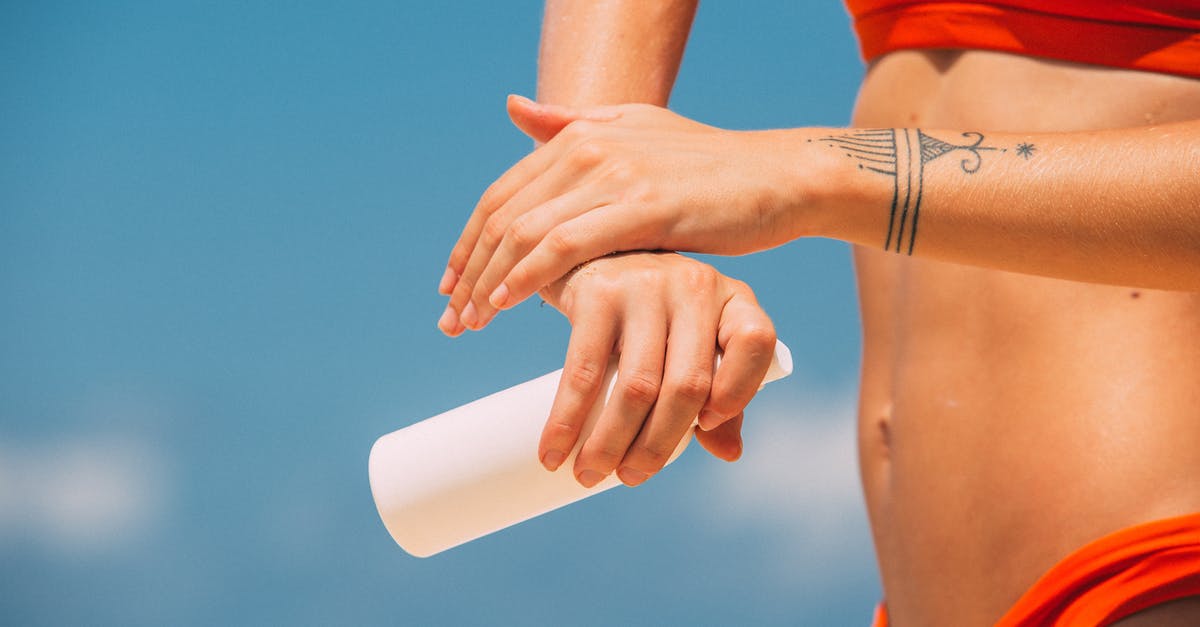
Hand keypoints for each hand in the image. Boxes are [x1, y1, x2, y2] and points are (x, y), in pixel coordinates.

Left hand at [437, 95, 812, 335]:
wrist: (778, 177)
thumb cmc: (709, 166)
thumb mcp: (637, 129)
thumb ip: (572, 122)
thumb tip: (513, 109)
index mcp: (580, 133)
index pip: (501, 195)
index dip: (469, 244)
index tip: (451, 287)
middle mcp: (588, 145)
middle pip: (503, 216)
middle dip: (467, 272)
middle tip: (448, 319)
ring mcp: (614, 174)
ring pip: (525, 233)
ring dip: (487, 283)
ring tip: (468, 324)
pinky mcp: (642, 206)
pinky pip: (565, 245)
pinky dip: (526, 277)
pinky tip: (505, 306)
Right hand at [535, 251, 776, 487]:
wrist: (595, 255)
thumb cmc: (656, 315)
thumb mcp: (695, 343)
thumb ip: (718, 391)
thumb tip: (729, 452)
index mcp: (732, 299)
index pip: (755, 343)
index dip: (738, 392)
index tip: (706, 430)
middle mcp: (696, 284)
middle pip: (688, 384)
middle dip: (657, 446)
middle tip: (630, 477)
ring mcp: (646, 284)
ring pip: (637, 386)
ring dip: (609, 444)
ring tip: (589, 474)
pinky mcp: (598, 292)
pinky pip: (585, 371)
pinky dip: (567, 420)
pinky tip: (555, 450)